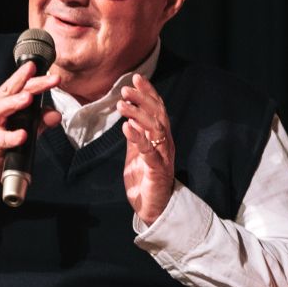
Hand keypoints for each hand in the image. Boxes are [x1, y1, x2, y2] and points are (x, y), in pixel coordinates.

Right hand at [0, 61, 60, 217]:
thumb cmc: (5, 140)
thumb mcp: (27, 127)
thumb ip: (41, 119)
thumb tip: (57, 114)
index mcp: (4, 100)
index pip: (22, 85)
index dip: (37, 78)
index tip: (53, 74)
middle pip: (12, 90)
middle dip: (29, 82)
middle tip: (47, 79)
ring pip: (1, 108)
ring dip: (15, 102)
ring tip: (28, 98)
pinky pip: (2, 138)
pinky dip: (12, 136)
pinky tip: (22, 135)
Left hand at [118, 73, 175, 224]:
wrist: (153, 208)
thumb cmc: (145, 180)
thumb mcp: (138, 153)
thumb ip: (136, 136)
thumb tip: (129, 116)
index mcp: (161, 138)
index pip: (157, 109)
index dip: (148, 92)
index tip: (136, 78)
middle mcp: (165, 144)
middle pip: (158, 115)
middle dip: (143, 99)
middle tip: (126, 89)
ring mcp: (163, 156)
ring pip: (155, 129)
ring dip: (138, 114)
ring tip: (122, 105)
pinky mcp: (157, 170)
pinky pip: (149, 151)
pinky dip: (138, 138)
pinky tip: (127, 128)